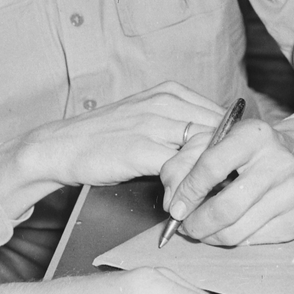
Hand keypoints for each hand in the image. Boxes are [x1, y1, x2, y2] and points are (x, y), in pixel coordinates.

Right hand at [0, 82, 223, 218]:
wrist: (62, 146)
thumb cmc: (106, 136)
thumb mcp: (147, 116)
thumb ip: (179, 123)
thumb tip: (218, 144)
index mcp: (170, 92)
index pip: (221, 115)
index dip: (231, 145)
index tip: (230, 168)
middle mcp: (165, 103)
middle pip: (219, 131)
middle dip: (225, 163)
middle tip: (223, 188)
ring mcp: (153, 124)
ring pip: (204, 149)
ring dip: (207, 178)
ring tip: (203, 197)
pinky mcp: (140, 149)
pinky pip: (180, 169)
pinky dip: (186, 188)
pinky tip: (179, 201)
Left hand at [160, 119, 293, 245]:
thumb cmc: (248, 150)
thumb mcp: (214, 142)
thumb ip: (183, 163)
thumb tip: (170, 202)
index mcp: (254, 134)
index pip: (211, 166)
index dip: (187, 191)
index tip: (174, 207)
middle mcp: (279, 162)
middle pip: (226, 207)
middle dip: (196, 223)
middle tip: (183, 226)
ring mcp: (292, 193)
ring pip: (237, 231)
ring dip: (209, 236)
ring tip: (200, 228)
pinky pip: (252, 241)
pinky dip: (231, 238)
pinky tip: (227, 227)